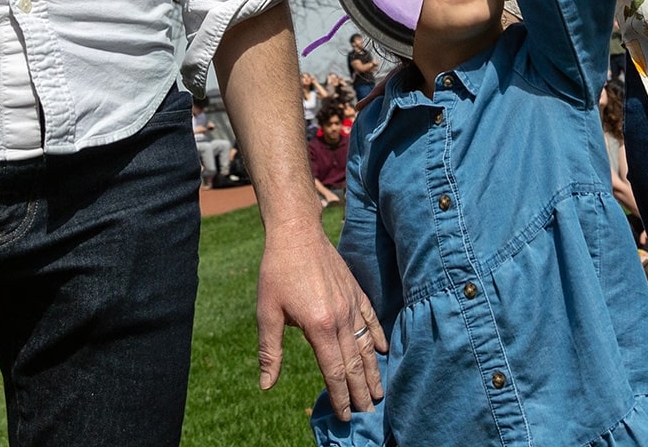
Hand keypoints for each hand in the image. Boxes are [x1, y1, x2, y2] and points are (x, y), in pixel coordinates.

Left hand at [256, 223, 385, 419]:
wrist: (297, 233)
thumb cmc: (277, 272)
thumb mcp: (267, 312)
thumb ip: (270, 351)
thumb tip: (266, 385)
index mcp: (319, 326)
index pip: (334, 370)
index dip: (340, 395)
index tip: (345, 415)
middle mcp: (341, 318)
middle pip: (354, 363)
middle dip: (360, 391)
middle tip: (368, 412)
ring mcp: (351, 304)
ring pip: (366, 345)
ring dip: (372, 371)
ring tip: (378, 393)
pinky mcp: (355, 291)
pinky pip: (371, 319)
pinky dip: (377, 337)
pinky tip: (381, 351)